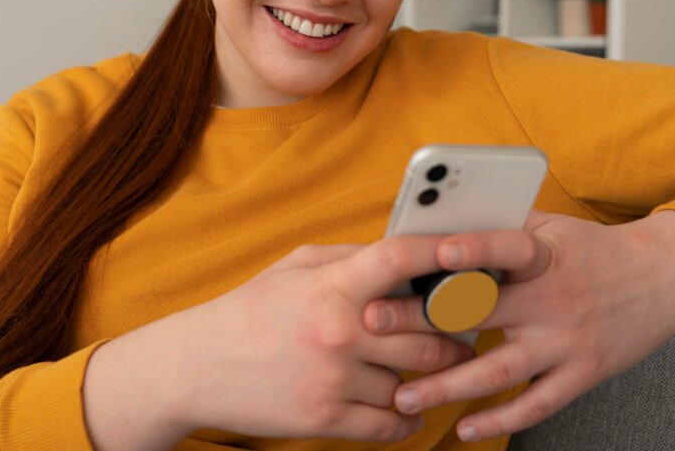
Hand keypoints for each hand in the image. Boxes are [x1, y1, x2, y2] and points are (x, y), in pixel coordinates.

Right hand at [84, 237, 475, 450]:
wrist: (196, 368)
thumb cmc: (250, 310)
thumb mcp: (295, 267)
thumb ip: (350, 259)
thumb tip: (405, 255)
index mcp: (332, 286)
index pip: (401, 259)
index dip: (445, 251)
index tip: (477, 249)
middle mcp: (340, 331)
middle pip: (430, 332)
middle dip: (456, 333)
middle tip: (466, 329)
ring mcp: (335, 379)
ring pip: (414, 382)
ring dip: (426, 377)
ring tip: (427, 366)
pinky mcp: (326, 419)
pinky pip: (392, 425)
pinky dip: (404, 419)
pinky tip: (401, 406)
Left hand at [362, 209, 674, 442]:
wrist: (666, 275)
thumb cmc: (591, 247)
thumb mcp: (549, 224)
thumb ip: (499, 227)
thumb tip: (433, 225)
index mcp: (543, 255)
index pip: (502, 250)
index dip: (468, 251)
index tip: (426, 255)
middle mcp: (554, 299)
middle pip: (481, 312)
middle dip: (423, 320)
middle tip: (373, 326)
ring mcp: (569, 341)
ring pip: (499, 370)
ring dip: (448, 386)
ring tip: (404, 396)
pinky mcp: (584, 373)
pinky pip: (536, 405)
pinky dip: (499, 419)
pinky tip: (464, 428)